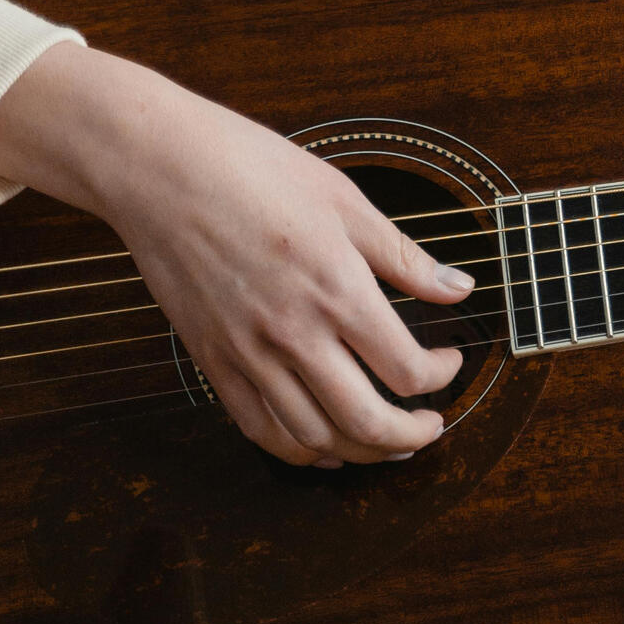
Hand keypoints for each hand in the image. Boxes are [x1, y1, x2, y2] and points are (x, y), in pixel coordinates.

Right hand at [0, 42, 469, 464]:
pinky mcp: (212, 362)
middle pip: (365, 422)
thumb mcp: (345, 200)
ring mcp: (248, 355)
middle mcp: (294, 334)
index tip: (448, 359)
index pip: (405, 369)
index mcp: (337, 290)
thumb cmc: (254, 171)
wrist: (163, 171)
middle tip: (430, 425)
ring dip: (359, 452)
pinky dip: (298, 451)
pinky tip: (323, 445)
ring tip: (385, 440)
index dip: (439, 375)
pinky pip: (260, 429)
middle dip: (410, 435)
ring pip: (313, 439)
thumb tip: (459, 287)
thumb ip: (404, 257)